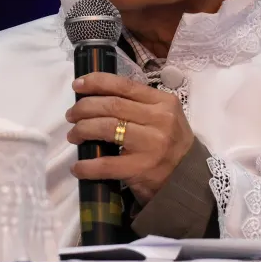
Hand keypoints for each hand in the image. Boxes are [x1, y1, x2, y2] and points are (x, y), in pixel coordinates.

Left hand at [65, 72, 193, 205]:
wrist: (189, 179)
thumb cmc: (171, 143)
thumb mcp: (163, 116)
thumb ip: (138, 104)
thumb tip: (97, 96)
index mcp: (163, 102)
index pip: (124, 85)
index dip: (96, 82)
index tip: (77, 84)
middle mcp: (159, 120)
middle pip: (111, 105)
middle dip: (84, 107)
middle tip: (71, 115)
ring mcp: (151, 144)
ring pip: (106, 127)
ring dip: (82, 130)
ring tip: (73, 136)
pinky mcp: (141, 169)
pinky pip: (106, 164)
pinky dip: (87, 165)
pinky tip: (78, 167)